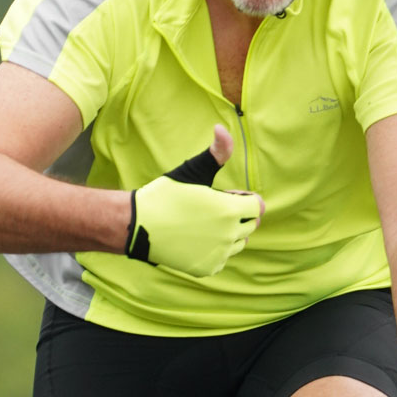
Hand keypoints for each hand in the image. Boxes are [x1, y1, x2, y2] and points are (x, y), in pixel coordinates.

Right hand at [126, 124, 264, 276]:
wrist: (138, 225)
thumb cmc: (166, 194)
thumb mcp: (193, 170)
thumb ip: (216, 151)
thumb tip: (221, 128)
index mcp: (229, 210)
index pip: (258, 206)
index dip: (243, 199)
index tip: (224, 196)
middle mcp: (228, 236)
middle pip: (250, 224)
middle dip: (237, 215)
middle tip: (210, 209)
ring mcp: (219, 254)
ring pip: (239, 242)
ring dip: (230, 233)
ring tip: (204, 224)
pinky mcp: (208, 268)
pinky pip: (224, 257)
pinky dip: (215, 249)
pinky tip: (195, 239)